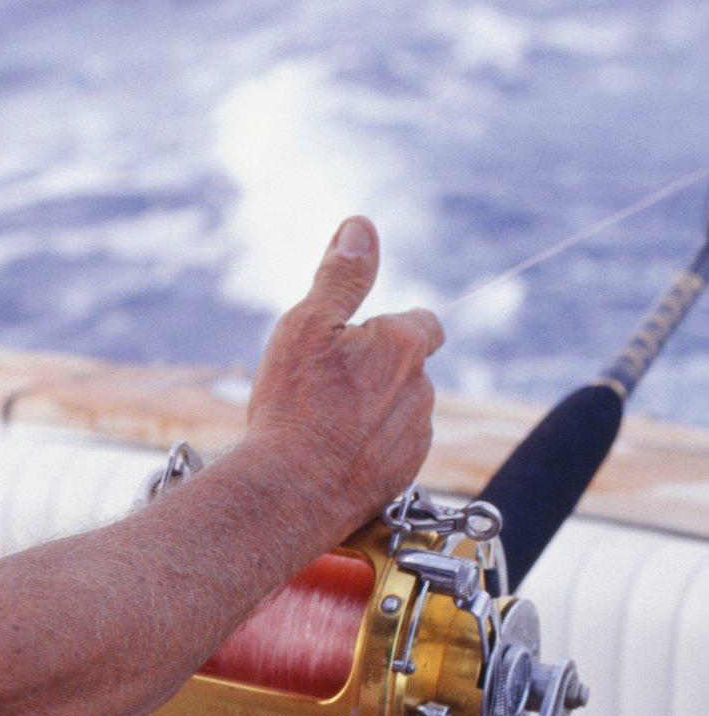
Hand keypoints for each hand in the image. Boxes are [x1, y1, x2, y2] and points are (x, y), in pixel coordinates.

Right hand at [244, 216, 444, 537]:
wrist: (293, 489)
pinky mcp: (404, 474)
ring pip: (399, 409)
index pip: (422, 321)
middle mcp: (422, 389)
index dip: (391, 325)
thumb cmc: (295, 403)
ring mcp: (416, 435)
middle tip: (320, 382)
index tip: (358, 337)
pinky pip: (392, 448)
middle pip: (406, 367)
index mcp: (404, 345)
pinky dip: (367, 446)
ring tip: (320, 421)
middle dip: (373, 370)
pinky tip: (329, 452)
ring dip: (370, 409)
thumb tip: (361, 227)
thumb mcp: (307, 324)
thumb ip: (341, 275)